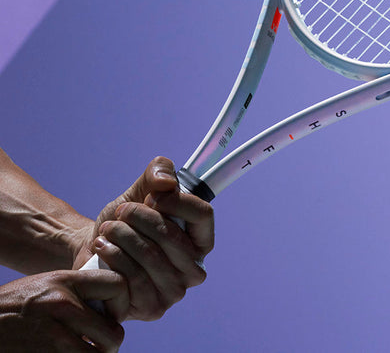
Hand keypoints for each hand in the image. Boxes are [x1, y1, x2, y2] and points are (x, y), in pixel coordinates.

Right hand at [0, 269, 125, 350]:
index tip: (111, 315)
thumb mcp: (46, 285)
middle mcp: (61, 307)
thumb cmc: (13, 306)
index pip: (118, 285)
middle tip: (100, 342)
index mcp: (65, 282)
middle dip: (110, 342)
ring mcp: (51, 338)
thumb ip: (77, 291)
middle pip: (113, 334)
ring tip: (86, 351)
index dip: (122, 303)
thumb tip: (109, 307)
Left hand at [73, 157, 213, 320]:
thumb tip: (167, 183)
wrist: (94, 251)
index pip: (203, 214)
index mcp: (201, 239)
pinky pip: (131, 278)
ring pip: (150, 257)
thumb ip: (158, 172)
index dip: (176, 201)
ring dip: (122, 235)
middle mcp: (195, 269)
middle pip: (172, 236)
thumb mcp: (140, 188)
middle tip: (121, 212)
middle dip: (139, 217)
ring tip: (108, 228)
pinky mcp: (150, 308)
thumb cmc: (125, 220)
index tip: (152, 196)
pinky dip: (111, 256)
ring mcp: (175, 292)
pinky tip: (102, 248)